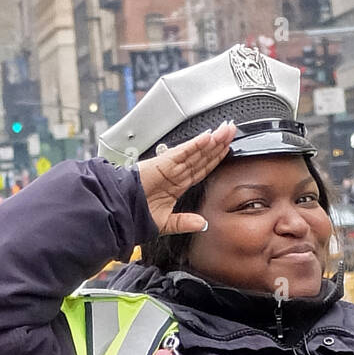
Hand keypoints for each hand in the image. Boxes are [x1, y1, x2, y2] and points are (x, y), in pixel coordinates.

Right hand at [137, 121, 237, 235]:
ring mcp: (170, 166)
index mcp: (176, 185)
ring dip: (212, 140)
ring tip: (226, 130)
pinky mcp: (163, 163)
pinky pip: (183, 152)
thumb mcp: (167, 224)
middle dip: (218, 144)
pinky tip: (208, 137)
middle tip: (231, 130)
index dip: (215, 158)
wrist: (122, 213)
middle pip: (202, 156)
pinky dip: (196, 144)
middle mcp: (175, 173)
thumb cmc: (137, 216)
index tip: (227, 149)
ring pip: (196, 151)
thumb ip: (185, 223)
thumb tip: (202, 224)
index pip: (201, 169)